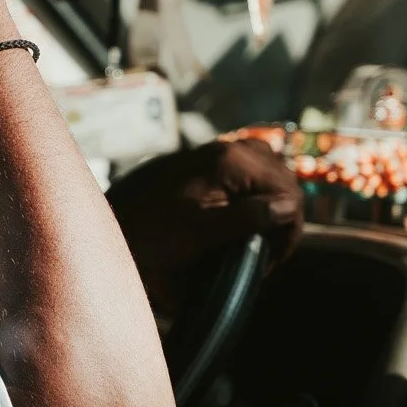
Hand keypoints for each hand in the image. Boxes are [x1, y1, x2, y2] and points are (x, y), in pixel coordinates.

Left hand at [109, 139, 302, 308]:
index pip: (287, 191)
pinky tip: (250, 214)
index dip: (289, 227)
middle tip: (269, 251)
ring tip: (262, 235)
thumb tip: (287, 208)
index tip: (272, 258)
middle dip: (284, 216)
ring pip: (271, 172)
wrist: (117, 226)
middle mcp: (229, 148)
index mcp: (232, 162)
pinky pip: (252, 169)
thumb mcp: (203, 231)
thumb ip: (248, 217)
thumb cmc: (154, 233)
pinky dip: (258, 191)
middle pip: (283, 179)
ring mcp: (219, 151)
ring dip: (273, 203)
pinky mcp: (211, 161)